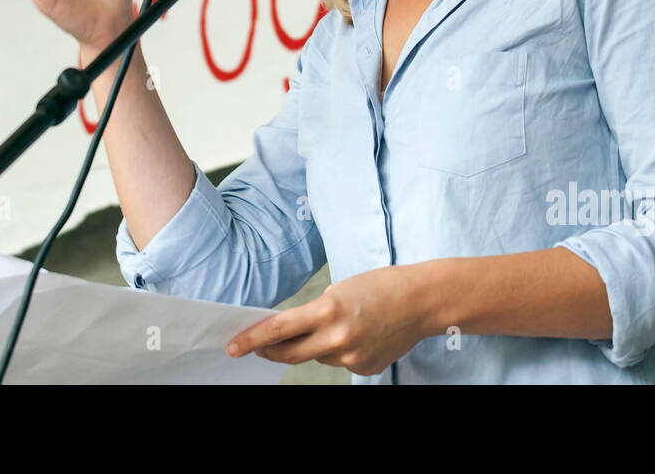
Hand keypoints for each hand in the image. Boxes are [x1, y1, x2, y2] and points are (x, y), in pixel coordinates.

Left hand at [225, 265, 430, 375]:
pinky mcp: (364, 369)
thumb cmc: (381, 286)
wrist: (422, 302)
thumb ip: (315, 312)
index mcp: (328, 311)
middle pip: (289, 354)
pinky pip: (339, 361)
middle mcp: (337, 339)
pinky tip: (361, 334)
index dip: (252, 339)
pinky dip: (340, 350)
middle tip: (258, 348)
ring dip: (316, 344)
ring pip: (317, 356)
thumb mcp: (340, 289)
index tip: (233, 347)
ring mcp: (351, 358)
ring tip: (343, 323)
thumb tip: (291, 333)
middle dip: (270, 351)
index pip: (279, 329)